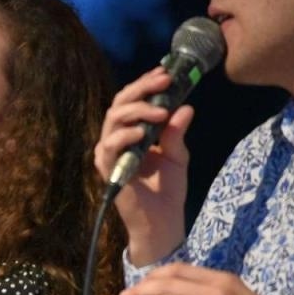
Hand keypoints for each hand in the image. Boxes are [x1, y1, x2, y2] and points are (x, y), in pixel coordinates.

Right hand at [93, 66, 195, 264]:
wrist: (162, 221)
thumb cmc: (167, 190)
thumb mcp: (177, 155)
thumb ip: (176, 132)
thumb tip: (185, 107)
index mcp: (131, 133)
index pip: (132, 101)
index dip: (146, 84)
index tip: (165, 73)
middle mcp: (117, 140)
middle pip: (120, 104)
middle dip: (141, 89)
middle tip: (163, 81)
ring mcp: (110, 154)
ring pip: (113, 119)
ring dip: (137, 110)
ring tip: (160, 111)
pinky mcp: (108, 169)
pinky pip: (109, 146)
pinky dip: (125, 135)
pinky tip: (142, 132)